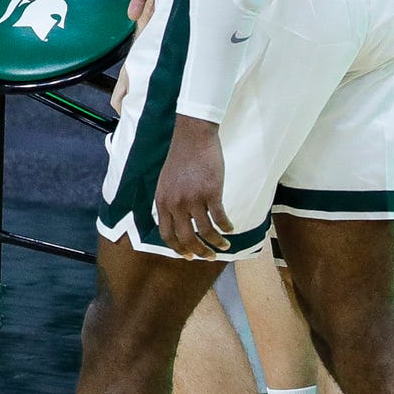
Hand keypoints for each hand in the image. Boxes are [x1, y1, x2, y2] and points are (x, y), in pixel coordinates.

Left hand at [152, 116, 232, 260]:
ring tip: (225, 245)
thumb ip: (169, 202)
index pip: (167, 234)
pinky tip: (230, 229)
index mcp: (162, 202)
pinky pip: (220, 218)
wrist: (193, 137)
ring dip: (217, 242)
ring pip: (206, 231)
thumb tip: (177, 221)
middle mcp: (175, 203)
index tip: (189, 256)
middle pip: (187, 238)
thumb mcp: (166, 182)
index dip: (178, 248)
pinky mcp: (211, 193)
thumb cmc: (181, 158)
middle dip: (200, 251)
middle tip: (210, 256)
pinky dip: (226, 227)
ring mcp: (193, 199)